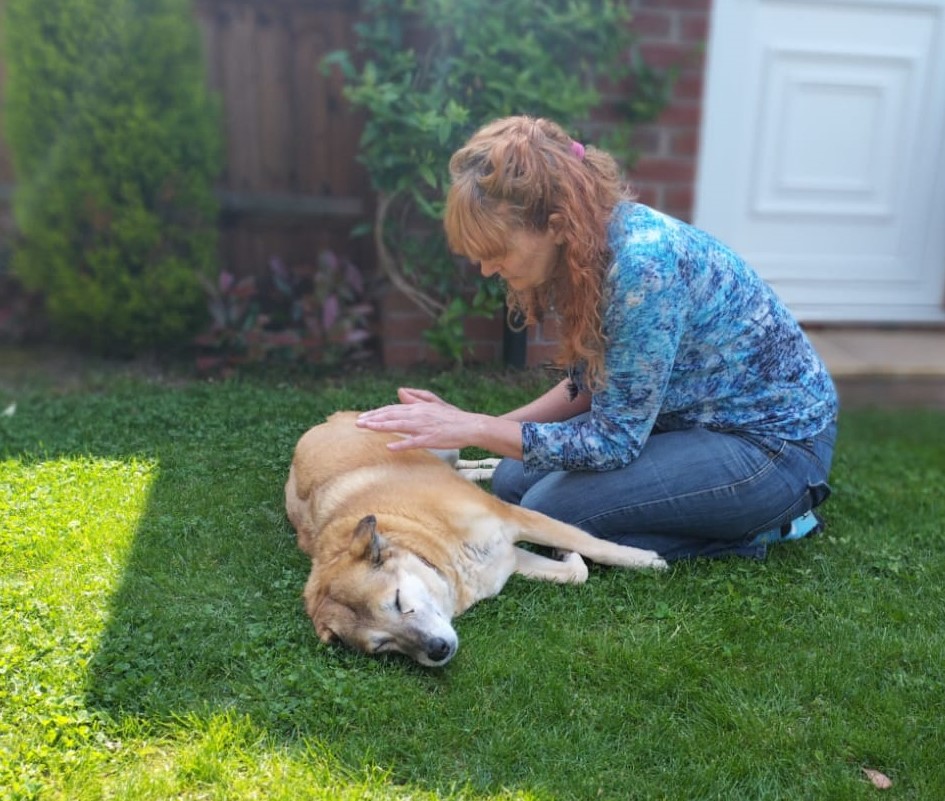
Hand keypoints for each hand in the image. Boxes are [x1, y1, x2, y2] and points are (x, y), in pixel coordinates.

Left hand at [356, 388, 484, 450]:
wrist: (471, 426)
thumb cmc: (452, 416)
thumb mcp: (434, 403)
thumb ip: (416, 396)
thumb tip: (399, 391)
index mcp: (419, 407)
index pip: (393, 409)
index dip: (377, 412)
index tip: (363, 417)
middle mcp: (419, 415)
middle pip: (392, 415)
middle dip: (373, 418)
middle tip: (358, 422)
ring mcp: (424, 427)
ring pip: (399, 426)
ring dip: (381, 427)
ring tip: (367, 428)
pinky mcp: (431, 439)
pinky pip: (414, 442)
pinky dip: (402, 444)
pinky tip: (390, 447)